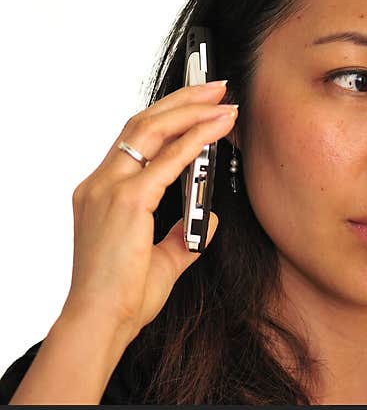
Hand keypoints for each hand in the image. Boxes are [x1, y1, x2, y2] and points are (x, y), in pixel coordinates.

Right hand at [61, 82, 237, 339]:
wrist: (101, 323)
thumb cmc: (123, 298)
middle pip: (141, 123)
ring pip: (151, 130)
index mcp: (101, 193)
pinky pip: (168, 160)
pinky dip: (196, 139)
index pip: (134, 139)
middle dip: (182, 100)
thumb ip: (183, 236)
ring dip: (192, 109)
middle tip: (216, 86)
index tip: (198, 102)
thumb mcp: (162, 260)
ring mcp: (109, 190)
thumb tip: (208, 218)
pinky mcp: (127, 202)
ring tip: (223, 97)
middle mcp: (100, 184)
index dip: (168, 116)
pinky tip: (219, 128)